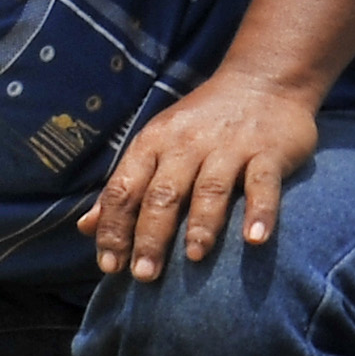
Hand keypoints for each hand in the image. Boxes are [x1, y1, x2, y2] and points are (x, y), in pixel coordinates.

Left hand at [86, 71, 319, 281]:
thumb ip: (124, 187)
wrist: (263, 80)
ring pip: (209, 190)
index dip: (113, 229)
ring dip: (201, 226)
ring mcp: (229, 147)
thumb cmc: (201, 123)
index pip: (123, 190)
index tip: (109, 266)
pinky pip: (263, 184)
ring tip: (194, 258)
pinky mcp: (269, 151)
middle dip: (150, 236)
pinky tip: (254, 239)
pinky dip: (260, 211)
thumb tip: (85, 228)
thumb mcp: (155, 145)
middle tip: (144, 275)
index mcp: (152, 145)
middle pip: (162, 195)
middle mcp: (186, 145)